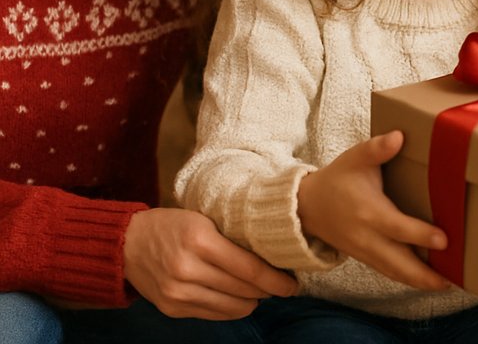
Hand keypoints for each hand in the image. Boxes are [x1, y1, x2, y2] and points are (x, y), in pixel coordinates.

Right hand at [123, 207, 297, 319]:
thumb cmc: (173, 224)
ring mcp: (178, 293)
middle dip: (268, 290)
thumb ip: (231, 236)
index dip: (274, 279)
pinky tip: (242, 300)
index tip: (292, 283)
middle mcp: (188, 269)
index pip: (248, 268)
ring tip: (263, 292)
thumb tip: (270, 252)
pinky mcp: (172, 308)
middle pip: (242, 289)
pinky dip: (231, 309)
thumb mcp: (204, 219)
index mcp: (200, 240)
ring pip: (230, 307)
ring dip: (252, 302)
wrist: (128, 243)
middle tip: (285, 285)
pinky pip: (212, 315)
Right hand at [297, 130, 448, 291]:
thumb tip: (399, 136)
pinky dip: (406, 278)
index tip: (444, 239)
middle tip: (452, 280)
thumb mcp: (355, 157)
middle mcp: (367, 237)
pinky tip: (425, 280)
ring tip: (445, 284)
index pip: (398, 228)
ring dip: (419, 281)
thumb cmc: (337, 178)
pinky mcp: (364, 257)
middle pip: (398, 263)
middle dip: (425, 275)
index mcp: (368, 212)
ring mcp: (365, 251)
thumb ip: (377, 148)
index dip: (421, 235)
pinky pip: (388, 272)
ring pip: (394, 272)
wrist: (307, 206)